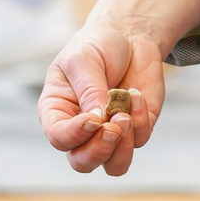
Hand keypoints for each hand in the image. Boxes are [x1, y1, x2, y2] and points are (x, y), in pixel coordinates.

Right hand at [40, 0, 199, 175]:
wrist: (129, 35)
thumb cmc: (96, 46)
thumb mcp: (84, 59)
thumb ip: (88, 89)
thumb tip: (98, 119)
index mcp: (58, 112)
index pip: (59, 138)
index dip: (74, 135)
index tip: (92, 118)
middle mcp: (81, 129)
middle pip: (83, 162)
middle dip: (99, 151)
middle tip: (114, 127)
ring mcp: (110, 131)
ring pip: (114, 165)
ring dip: (123, 148)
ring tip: (126, 116)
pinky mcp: (138, 126)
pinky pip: (140, 138)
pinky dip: (141, 120)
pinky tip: (136, 93)